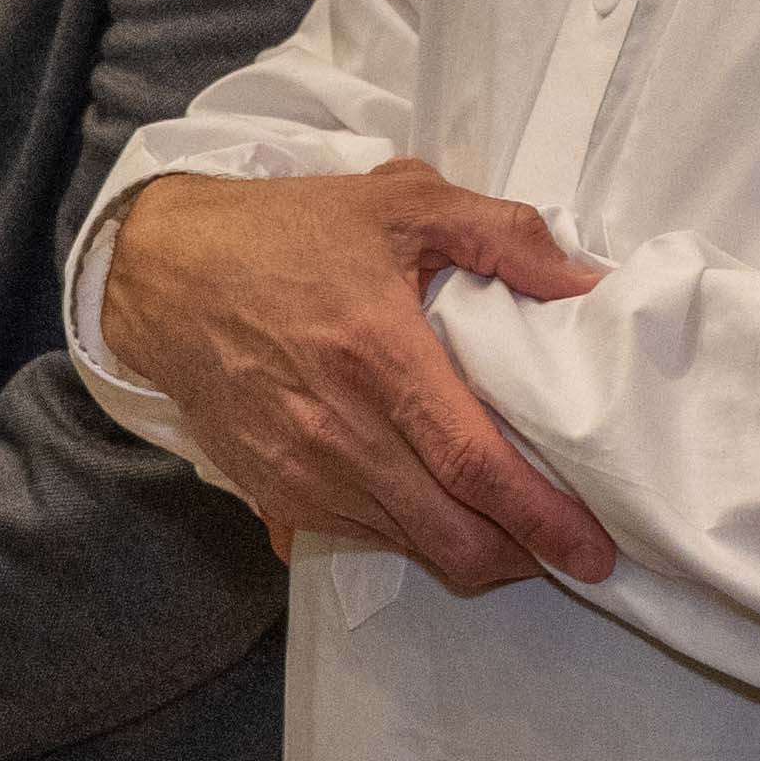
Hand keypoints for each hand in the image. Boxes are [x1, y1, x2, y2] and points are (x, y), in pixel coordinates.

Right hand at [97, 164, 617, 597]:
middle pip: (451, 535)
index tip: (595, 549)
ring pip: (410, 547)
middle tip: (569, 551)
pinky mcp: (272, 495)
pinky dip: (410, 535)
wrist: (164, 274)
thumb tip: (588, 283)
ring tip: (509, 526)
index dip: (542, 517)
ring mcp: (300, 472)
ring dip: (470, 552)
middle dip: (521, 559)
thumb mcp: (400, 201)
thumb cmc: (286, 233)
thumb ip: (504, 234)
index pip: (475, 464)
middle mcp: (338, 430)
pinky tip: (434, 506)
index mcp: (377, 354)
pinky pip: (360, 538)